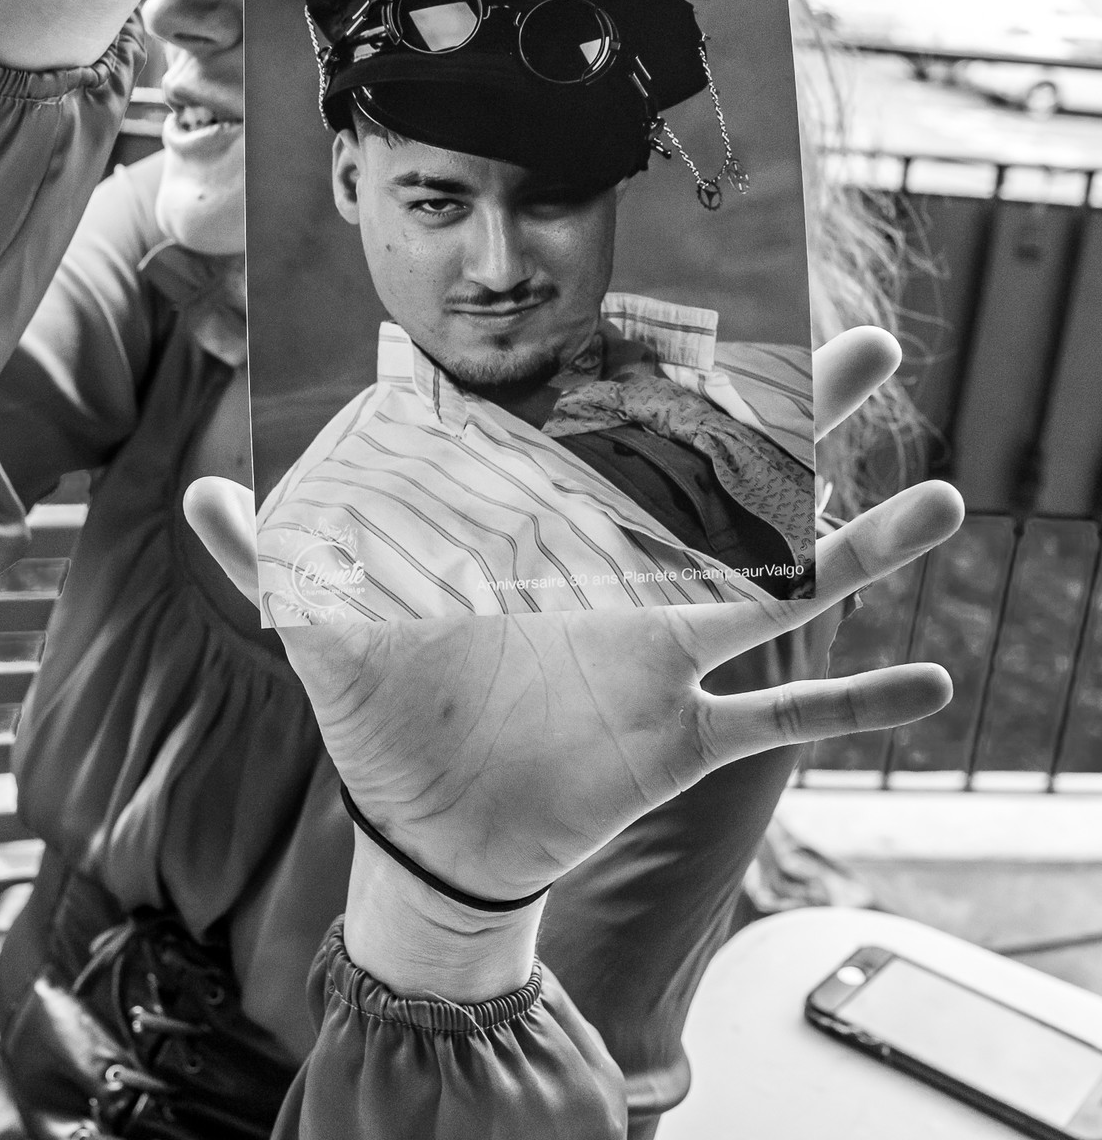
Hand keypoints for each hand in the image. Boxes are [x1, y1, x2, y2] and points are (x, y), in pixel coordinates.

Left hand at [185, 327, 961, 905]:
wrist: (426, 828)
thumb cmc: (382, 712)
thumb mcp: (319, 623)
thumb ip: (266, 553)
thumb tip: (197, 493)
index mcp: (542, 538)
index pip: (613, 437)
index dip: (660, 376)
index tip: (713, 311)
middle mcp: (617, 582)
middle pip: (722, 485)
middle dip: (798, 420)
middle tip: (871, 347)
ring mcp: (658, 659)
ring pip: (779, 590)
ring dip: (860, 550)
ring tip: (942, 499)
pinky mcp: (675, 741)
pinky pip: (778, 723)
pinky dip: (851, 711)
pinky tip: (937, 687)